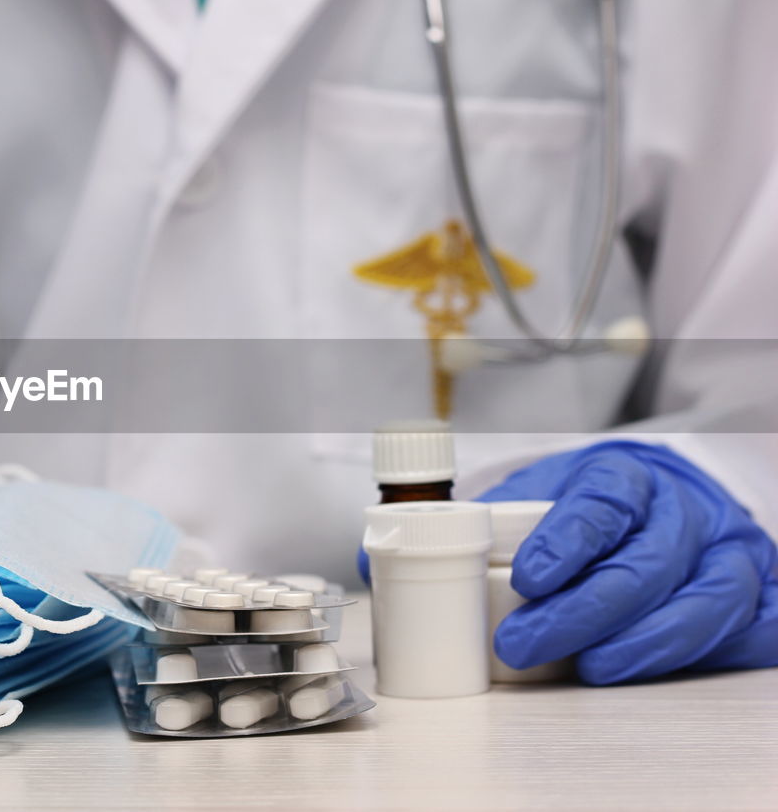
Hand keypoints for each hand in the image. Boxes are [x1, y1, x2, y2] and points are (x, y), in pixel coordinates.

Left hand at [480, 441, 777, 683]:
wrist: (659, 498)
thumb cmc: (588, 507)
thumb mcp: (536, 494)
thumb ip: (487, 520)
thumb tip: (405, 548)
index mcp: (625, 477)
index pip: (603, 503)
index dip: (567, 541)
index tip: (529, 577)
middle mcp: (684, 511)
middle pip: (647, 562)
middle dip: (585, 611)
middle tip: (524, 644)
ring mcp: (730, 552)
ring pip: (708, 599)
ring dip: (647, 643)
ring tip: (591, 669)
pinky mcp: (760, 594)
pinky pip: (758, 630)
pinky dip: (717, 654)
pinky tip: (663, 670)